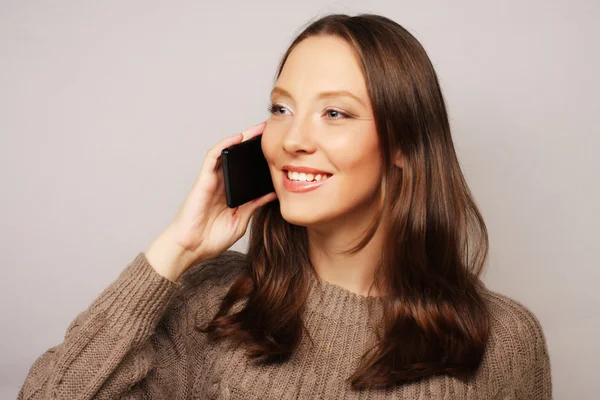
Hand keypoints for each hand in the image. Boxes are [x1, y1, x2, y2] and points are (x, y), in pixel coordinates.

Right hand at [146, 122, 276, 280]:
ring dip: (242, 138)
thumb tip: (273, 193)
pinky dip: (225, 145)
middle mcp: (222, 183)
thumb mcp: (241, 220)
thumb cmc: (211, 238)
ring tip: (259, 128)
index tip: (279, 150)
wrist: (191, 249)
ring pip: (228, 152)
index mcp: (232, 193)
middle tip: (272, 131)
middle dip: (254, 143)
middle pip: (239, 157)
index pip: (248, 170)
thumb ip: (254, 205)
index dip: (261, 159)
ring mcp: (212, 180)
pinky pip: (213, 157)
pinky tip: (238, 138)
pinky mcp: (203, 179)